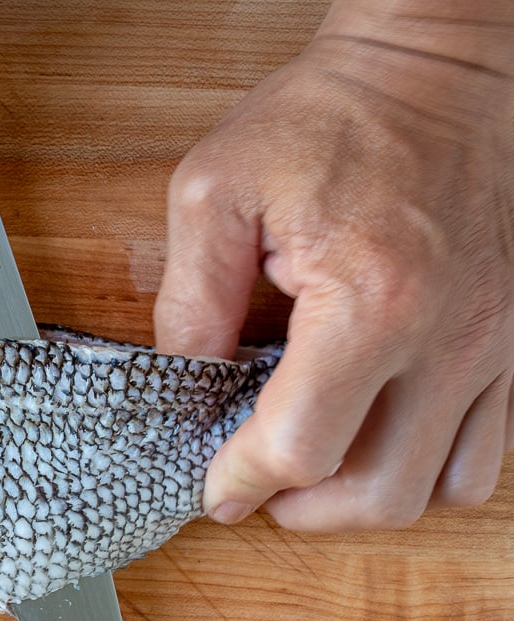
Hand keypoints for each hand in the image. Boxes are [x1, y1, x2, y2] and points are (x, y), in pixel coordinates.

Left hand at [154, 14, 513, 531]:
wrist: (439, 67)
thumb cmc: (329, 117)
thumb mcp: (216, 191)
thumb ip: (189, 301)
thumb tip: (182, 383)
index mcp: (369, 301)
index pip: (300, 448)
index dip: (241, 480)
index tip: (213, 484)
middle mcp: (450, 337)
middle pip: (375, 494)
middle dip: (300, 509)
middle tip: (256, 484)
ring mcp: (497, 344)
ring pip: (437, 488)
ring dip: (364, 496)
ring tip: (317, 465)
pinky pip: (487, 452)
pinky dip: (425, 465)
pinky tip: (378, 435)